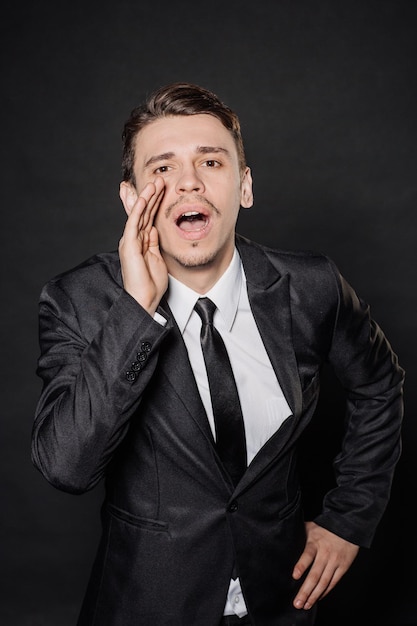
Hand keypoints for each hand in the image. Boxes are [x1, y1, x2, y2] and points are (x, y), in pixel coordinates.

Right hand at [119, 176, 167, 313]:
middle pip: (142, 211)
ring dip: (146, 196)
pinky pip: (134, 222)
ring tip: (155, 182)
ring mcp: (130, 240)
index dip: (154, 202)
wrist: (143, 298)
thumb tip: (154, 229)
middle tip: (158, 178)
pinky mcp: (129, 244)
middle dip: (150, 194)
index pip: (147, 216)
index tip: (160, 187)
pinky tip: (144, 197)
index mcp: (140, 241)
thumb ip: (153, 242)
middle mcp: (133, 238)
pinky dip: (139, 208)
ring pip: (138, 213)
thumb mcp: (156, 258)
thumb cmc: (150, 283)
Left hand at [292, 521, 358, 610]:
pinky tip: (317, 598)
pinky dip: (325, 592)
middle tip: (297, 603)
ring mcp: (335, 562)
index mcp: (315, 543)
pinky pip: (333, 582)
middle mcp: (325, 554)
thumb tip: (284, 536)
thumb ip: (299, 533)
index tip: (294, 576)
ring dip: (314, 595)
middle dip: (305, 590)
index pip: (307, 555)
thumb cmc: (325, 526)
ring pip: (324, 582)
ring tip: (305, 605)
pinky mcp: (343, 567)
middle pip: (315, 575)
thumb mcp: (310, 526)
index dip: (301, 565)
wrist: (348, 526)